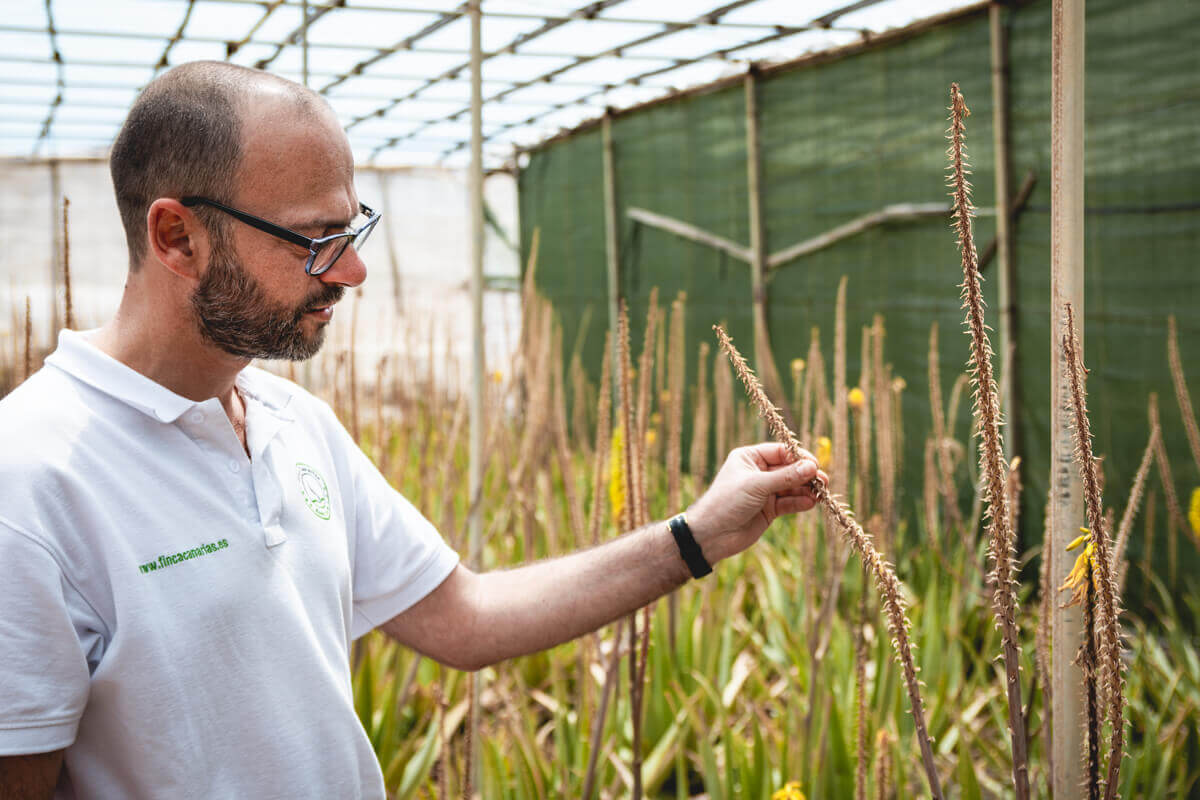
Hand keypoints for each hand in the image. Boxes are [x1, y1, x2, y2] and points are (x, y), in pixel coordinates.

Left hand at [685, 443, 825, 563]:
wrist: (711, 534)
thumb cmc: (727, 501)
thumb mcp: (757, 485)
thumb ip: (785, 477)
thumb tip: (812, 466)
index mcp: (749, 458)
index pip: (780, 452)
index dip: (799, 457)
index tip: (815, 465)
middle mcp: (758, 472)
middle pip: (789, 469)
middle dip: (806, 475)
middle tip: (823, 481)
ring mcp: (764, 492)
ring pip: (791, 487)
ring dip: (806, 490)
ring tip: (821, 494)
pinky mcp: (769, 510)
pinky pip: (788, 503)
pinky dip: (800, 502)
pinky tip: (811, 503)